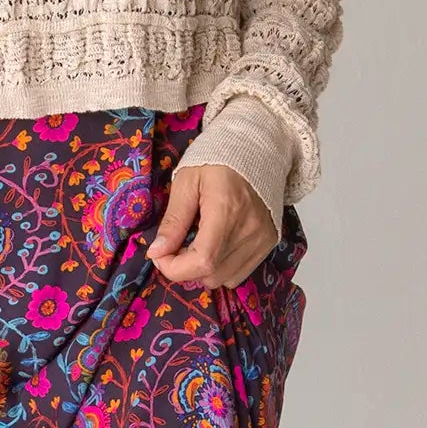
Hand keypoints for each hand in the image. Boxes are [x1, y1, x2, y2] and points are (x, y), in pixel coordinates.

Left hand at [147, 162, 278, 289]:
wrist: (256, 148)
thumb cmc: (217, 159)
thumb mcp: (186, 182)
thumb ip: (173, 221)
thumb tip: (157, 252)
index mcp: (226, 210)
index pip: (202, 261)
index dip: (174, 268)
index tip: (159, 255)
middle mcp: (250, 230)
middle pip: (211, 275)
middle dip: (184, 268)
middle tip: (175, 244)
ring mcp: (262, 239)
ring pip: (224, 279)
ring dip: (203, 269)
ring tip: (196, 242)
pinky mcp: (269, 243)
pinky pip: (240, 273)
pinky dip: (222, 268)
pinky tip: (215, 245)